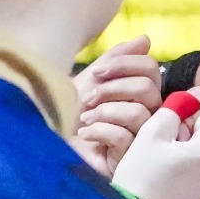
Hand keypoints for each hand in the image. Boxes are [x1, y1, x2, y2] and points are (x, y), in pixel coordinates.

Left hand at [73, 35, 161, 175]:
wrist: (48, 142)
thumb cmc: (69, 113)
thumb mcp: (90, 80)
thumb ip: (116, 59)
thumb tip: (145, 39)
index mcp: (140, 93)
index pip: (150, 68)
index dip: (125, 64)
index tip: (96, 73)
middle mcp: (147, 115)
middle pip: (148, 89)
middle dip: (112, 89)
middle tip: (88, 98)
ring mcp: (140, 139)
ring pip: (139, 113)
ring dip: (104, 111)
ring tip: (85, 119)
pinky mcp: (129, 159)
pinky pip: (124, 137)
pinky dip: (99, 131)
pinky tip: (86, 135)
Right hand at [111, 92, 199, 198]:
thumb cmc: (140, 175)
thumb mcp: (152, 133)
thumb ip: (177, 107)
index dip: (182, 121)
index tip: (165, 139)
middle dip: (187, 140)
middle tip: (161, 157)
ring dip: (187, 159)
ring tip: (164, 173)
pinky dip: (190, 180)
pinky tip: (170, 188)